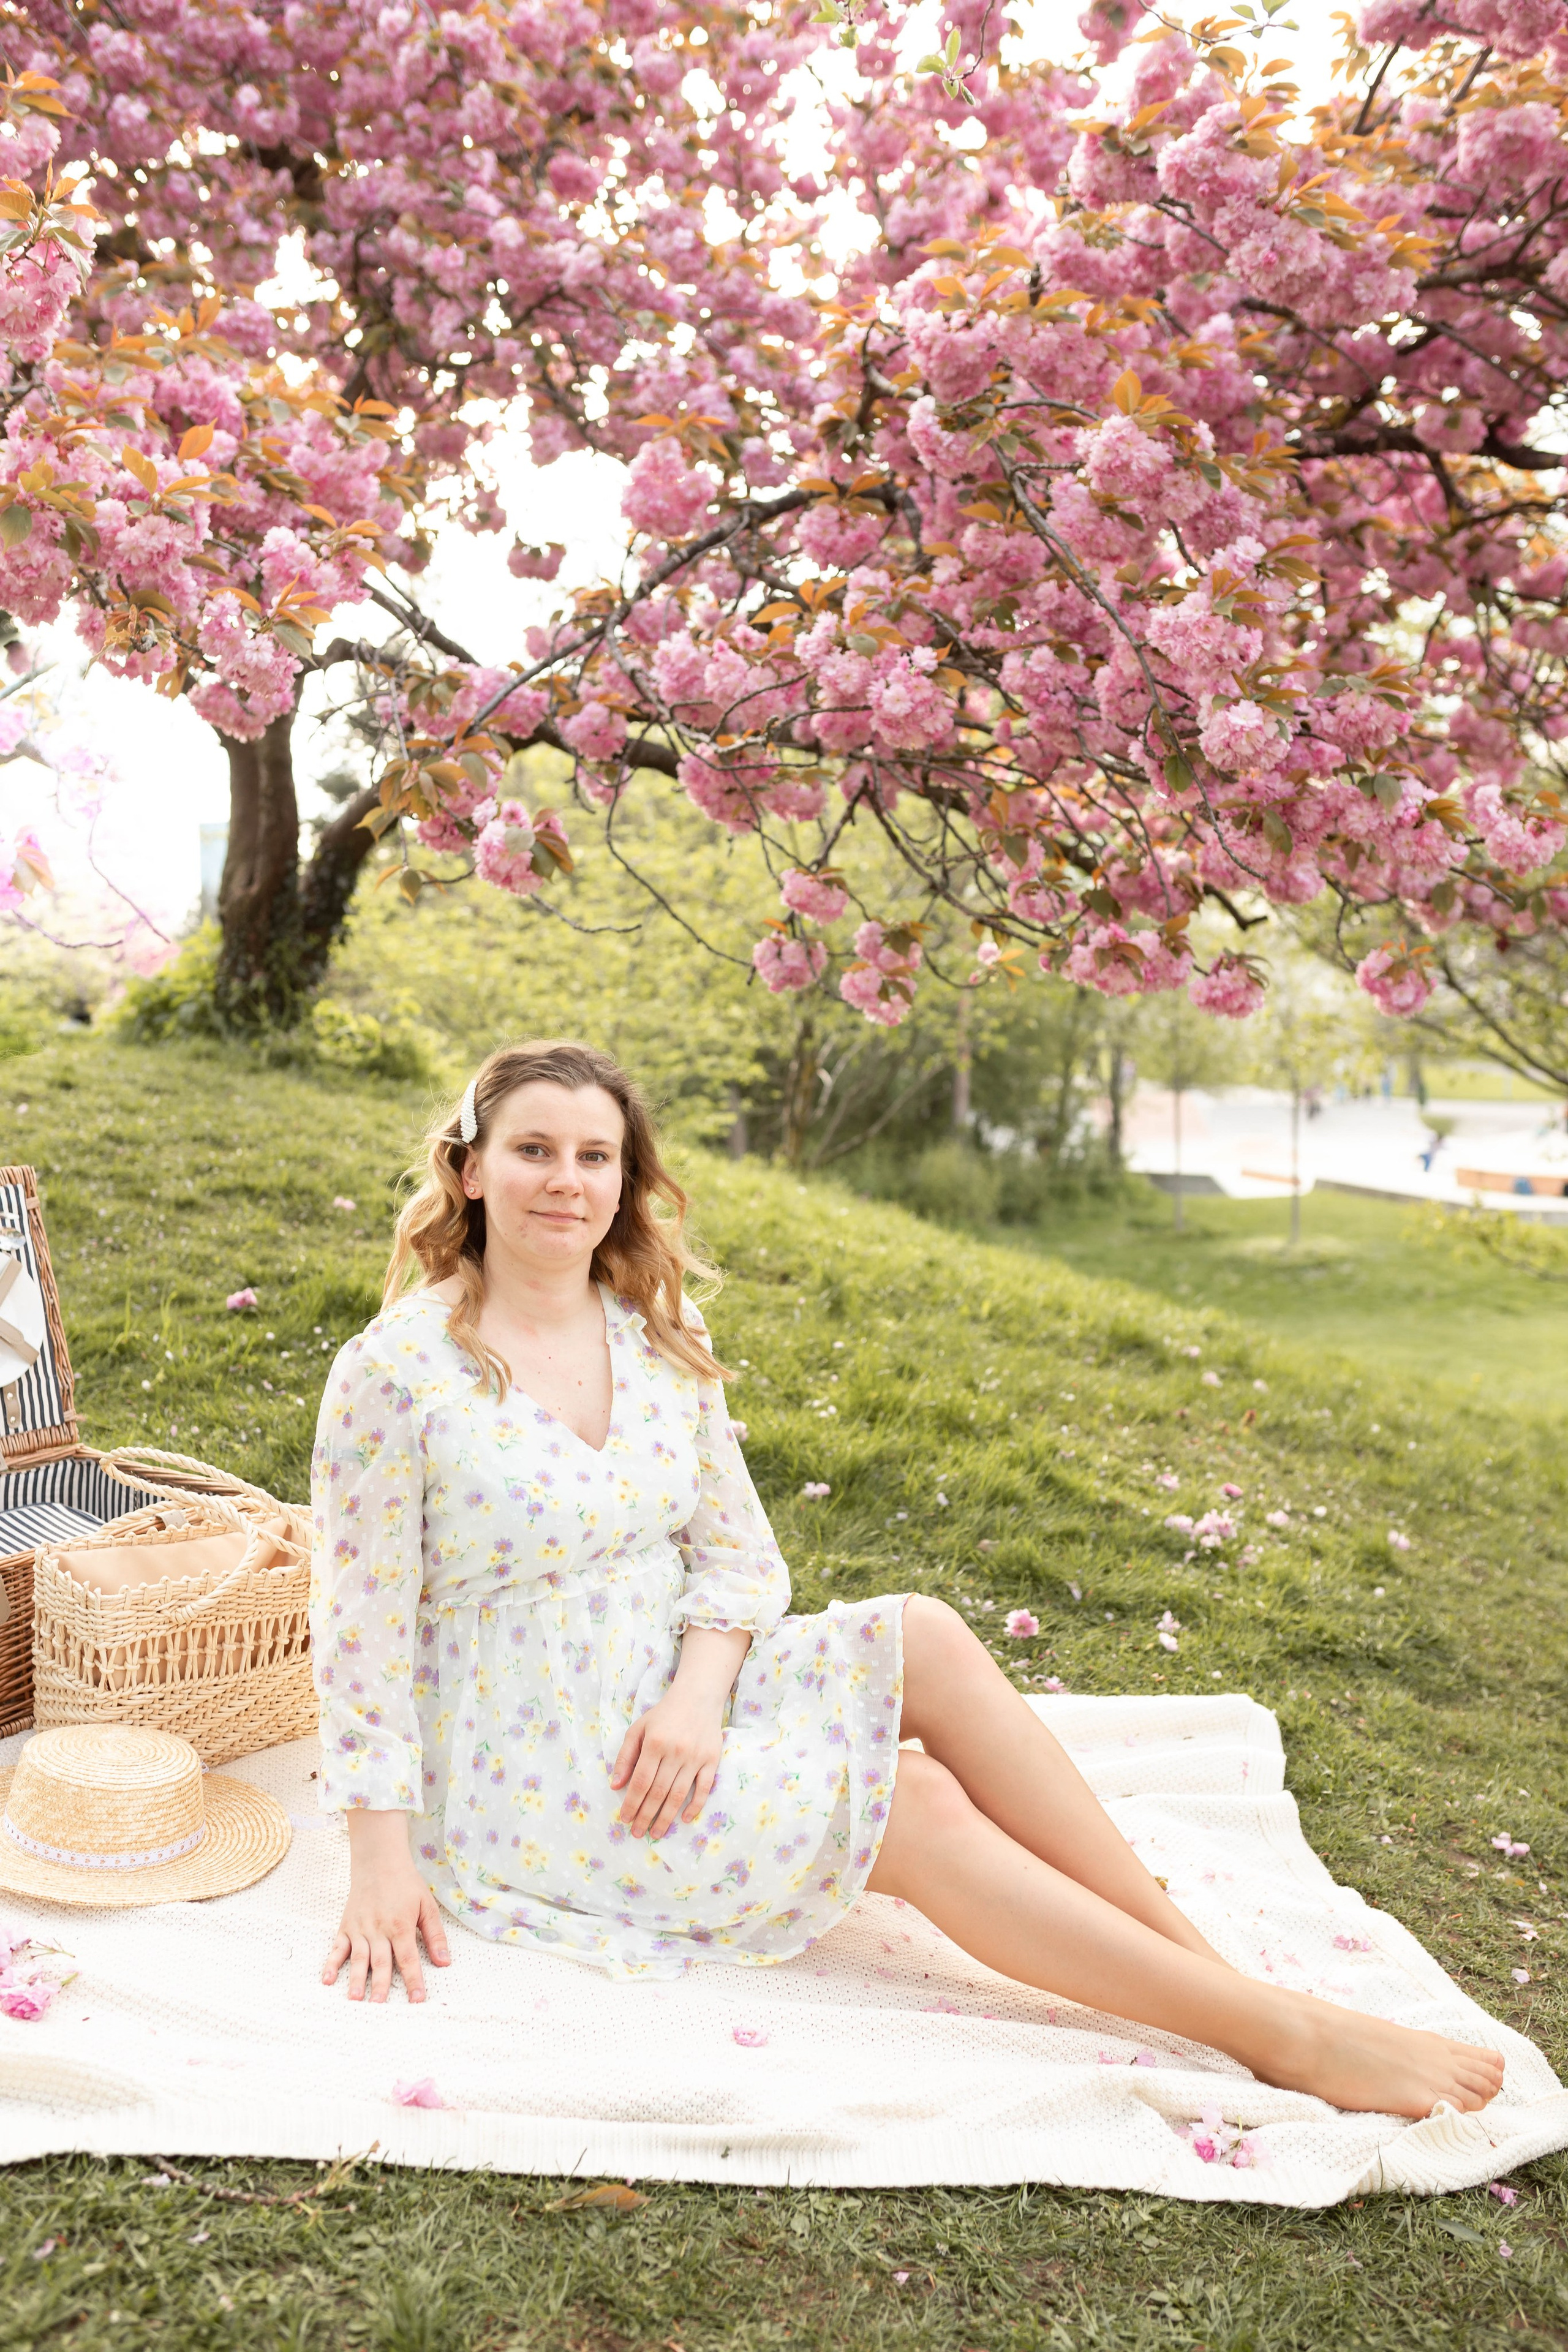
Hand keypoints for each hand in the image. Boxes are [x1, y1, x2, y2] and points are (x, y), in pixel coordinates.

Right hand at [323, 1811, 451, 2002]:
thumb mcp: (427, 1905)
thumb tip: (445, 1962)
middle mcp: (379, 1929)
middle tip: (379, 2006)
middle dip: (380, 1985)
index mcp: (400, 1926)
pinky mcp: (346, 1926)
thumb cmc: (406, 1883)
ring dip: (356, 1979)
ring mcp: (360, 1928)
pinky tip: (327, 1980)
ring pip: (358, 1958)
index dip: (413, 1980)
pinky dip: (331, 1963)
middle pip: (380, 1962)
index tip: (417, 1999)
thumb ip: (434, 1935)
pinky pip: (337, 1947)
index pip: (408, 1958)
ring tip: (355, 1999)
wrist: (379, 1860)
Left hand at [611, 1681, 723, 1838]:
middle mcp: (675, 1752)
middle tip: (637, 1833)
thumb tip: (616, 1786)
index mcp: (654, 1743)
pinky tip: (684, 1819)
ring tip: (656, 1833)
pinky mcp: (712, 1760)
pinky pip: (704, 1788)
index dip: (631, 1803)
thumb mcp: (638, 1729)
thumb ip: (625, 1757)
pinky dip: (695, 1806)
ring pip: (678, 1795)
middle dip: (645, 1816)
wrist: (698, 1697)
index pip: (641, 1781)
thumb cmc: (663, 1715)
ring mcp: (695, 1757)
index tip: (624, 1819)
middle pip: (658, 1792)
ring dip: (666, 1818)